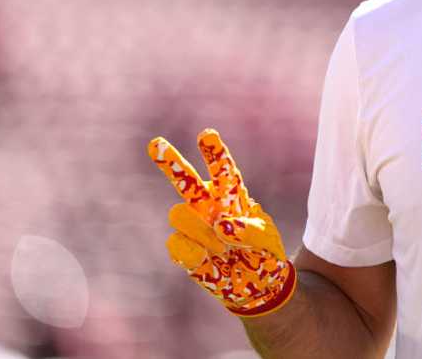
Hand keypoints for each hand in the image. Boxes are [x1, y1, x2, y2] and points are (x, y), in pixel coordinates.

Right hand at [148, 129, 296, 316]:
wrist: (257, 286)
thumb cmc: (264, 254)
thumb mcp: (267, 239)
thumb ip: (250, 231)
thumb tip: (221, 225)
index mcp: (231, 196)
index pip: (223, 170)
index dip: (214, 153)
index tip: (206, 134)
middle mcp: (208, 207)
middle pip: (185, 181)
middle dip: (170, 162)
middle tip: (154, 143)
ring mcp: (193, 228)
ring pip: (179, 213)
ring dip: (202, 231)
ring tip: (222, 248)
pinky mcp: (183, 251)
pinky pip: (176, 244)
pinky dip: (193, 253)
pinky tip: (209, 261)